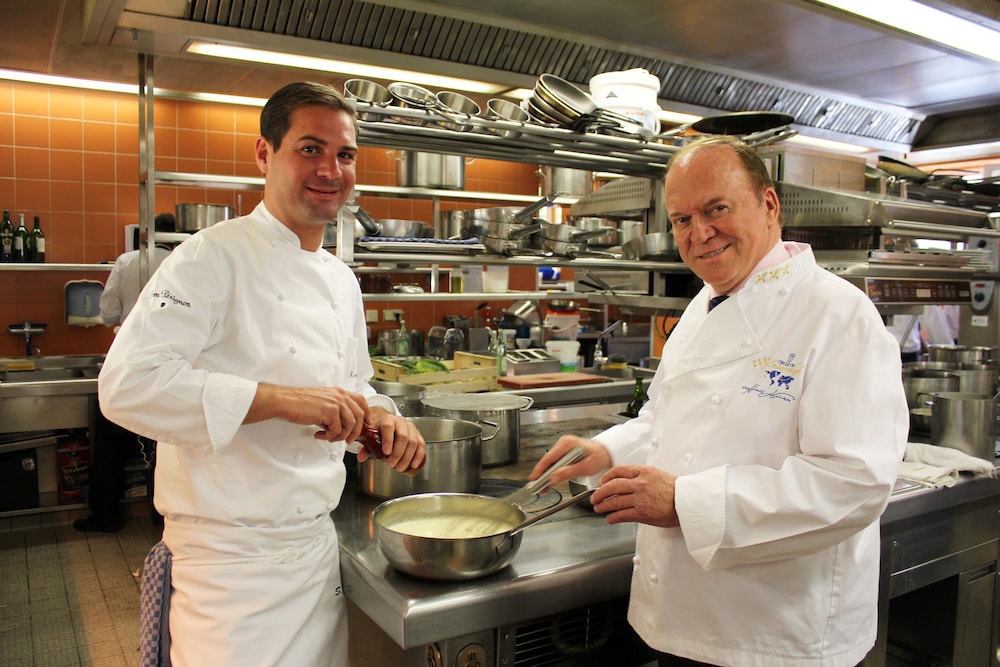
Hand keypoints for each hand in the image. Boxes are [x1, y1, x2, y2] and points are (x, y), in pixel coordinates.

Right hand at [247, 383, 368, 442]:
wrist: (286, 401)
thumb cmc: (300, 403)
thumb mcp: (322, 402)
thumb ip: (334, 411)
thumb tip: (341, 426)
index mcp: (339, 392)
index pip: (361, 400)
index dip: (366, 413)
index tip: (366, 423)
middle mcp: (340, 396)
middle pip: (359, 415)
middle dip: (355, 431)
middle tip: (347, 440)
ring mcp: (336, 403)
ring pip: (350, 425)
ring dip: (341, 436)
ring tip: (329, 438)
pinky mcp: (330, 411)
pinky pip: (337, 430)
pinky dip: (329, 436)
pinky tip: (319, 434)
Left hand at [356, 408, 425, 473]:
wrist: (389, 425)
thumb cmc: (380, 431)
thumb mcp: (371, 437)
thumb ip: (365, 447)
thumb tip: (361, 457)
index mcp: (387, 419)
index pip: (388, 427)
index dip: (388, 440)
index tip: (386, 452)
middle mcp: (400, 421)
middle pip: (403, 437)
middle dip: (397, 453)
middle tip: (391, 464)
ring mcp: (411, 428)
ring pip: (413, 442)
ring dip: (407, 457)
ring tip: (399, 467)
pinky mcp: (418, 434)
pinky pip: (421, 445)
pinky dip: (418, 456)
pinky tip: (413, 464)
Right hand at [529, 435, 611, 488]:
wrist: (605, 453)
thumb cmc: (598, 456)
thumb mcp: (586, 467)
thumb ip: (569, 472)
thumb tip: (553, 478)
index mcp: (567, 443)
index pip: (549, 457)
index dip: (540, 469)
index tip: (534, 479)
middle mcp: (563, 443)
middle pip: (547, 460)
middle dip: (542, 475)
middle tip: (538, 488)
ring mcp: (562, 447)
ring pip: (550, 463)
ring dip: (546, 475)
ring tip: (543, 488)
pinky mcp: (563, 453)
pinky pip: (554, 463)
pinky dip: (551, 473)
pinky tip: (549, 482)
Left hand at [593, 464, 678, 527]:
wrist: (686, 502)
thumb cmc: (673, 489)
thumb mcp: (656, 474)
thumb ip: (639, 475)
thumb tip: (622, 480)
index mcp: (643, 472)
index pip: (618, 471)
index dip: (606, 477)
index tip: (601, 482)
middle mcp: (640, 483)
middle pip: (612, 486)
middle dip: (599, 493)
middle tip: (594, 497)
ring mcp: (640, 498)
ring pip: (615, 501)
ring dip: (603, 506)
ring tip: (599, 508)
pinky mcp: (642, 513)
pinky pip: (622, 515)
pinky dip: (613, 517)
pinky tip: (610, 518)